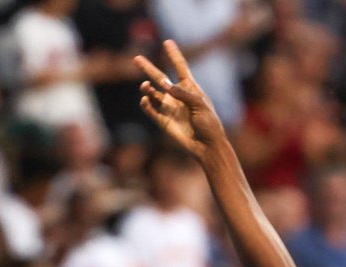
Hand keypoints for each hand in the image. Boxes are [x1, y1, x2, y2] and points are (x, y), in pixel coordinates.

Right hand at [135, 41, 227, 160]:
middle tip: (136, 58)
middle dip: (148, 68)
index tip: (167, 42)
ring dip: (147, 88)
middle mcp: (177, 96)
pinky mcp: (163, 121)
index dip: (173, 55)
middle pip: (160, 78)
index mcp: (190, 89)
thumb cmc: (208, 124)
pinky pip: (151, 109)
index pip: (180, 67)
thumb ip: (182, 93)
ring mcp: (169, 108)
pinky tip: (144, 99)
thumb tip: (164, 85)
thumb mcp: (199, 105)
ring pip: (153, 93)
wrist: (206, 147)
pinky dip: (146, 104)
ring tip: (145, 85)